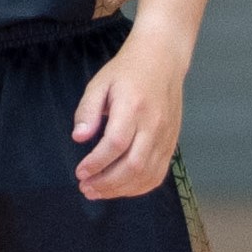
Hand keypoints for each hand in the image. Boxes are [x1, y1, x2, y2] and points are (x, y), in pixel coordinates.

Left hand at [70, 26, 187, 198]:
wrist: (162, 60)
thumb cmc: (127, 71)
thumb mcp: (99, 83)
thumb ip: (87, 110)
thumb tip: (79, 138)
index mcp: (133, 107)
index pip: (116, 144)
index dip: (96, 163)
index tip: (80, 172)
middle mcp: (154, 124)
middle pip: (133, 165)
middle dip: (107, 183)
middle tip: (86, 187)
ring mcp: (166, 136)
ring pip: (147, 174)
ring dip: (121, 189)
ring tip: (99, 192)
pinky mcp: (172, 143)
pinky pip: (159, 173)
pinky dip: (139, 187)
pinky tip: (121, 188)